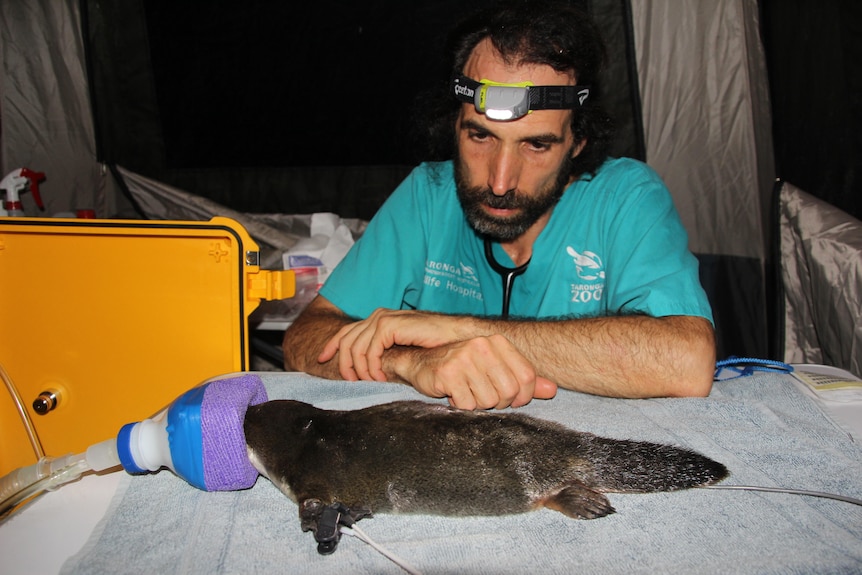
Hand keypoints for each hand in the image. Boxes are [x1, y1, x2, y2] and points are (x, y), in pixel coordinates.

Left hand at [318, 309, 464, 380]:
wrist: (455, 337)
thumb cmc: (434, 344)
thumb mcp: (402, 348)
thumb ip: (385, 350)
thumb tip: (368, 366)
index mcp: (379, 318)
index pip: (346, 330)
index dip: (331, 345)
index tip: (321, 360)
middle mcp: (378, 315)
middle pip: (346, 339)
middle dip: (342, 363)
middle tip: (350, 381)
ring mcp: (384, 318)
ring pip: (355, 347)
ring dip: (360, 369)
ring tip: (371, 382)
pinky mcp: (390, 325)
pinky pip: (369, 350)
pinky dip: (371, 367)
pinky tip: (381, 377)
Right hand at [396, 335, 557, 409]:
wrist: (421, 363)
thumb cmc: (461, 368)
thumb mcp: (495, 369)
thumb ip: (523, 380)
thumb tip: (552, 390)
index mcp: (498, 342)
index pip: (527, 377)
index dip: (522, 396)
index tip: (509, 399)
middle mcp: (482, 345)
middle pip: (509, 391)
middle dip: (497, 402)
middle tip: (482, 395)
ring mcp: (464, 357)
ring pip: (488, 400)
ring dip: (477, 404)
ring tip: (466, 392)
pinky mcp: (448, 372)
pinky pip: (468, 405)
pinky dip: (461, 406)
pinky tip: (454, 393)